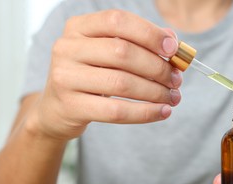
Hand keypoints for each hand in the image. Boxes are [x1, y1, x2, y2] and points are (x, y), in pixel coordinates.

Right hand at [30, 10, 181, 139]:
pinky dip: (145, 113)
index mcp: (79, 27)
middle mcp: (67, 48)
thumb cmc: (90, 76)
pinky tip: (163, 112)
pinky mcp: (71, 106)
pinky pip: (116, 111)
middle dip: (157, 67)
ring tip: (173, 97)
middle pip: (123, 52)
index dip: (149, 34)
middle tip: (176, 80)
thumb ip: (137, 43)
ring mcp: (65, 77)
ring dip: (155, 92)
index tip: (173, 49)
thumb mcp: (107, 54)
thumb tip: (172, 41)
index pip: (118, 21)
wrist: (56, 109)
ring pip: (122, 83)